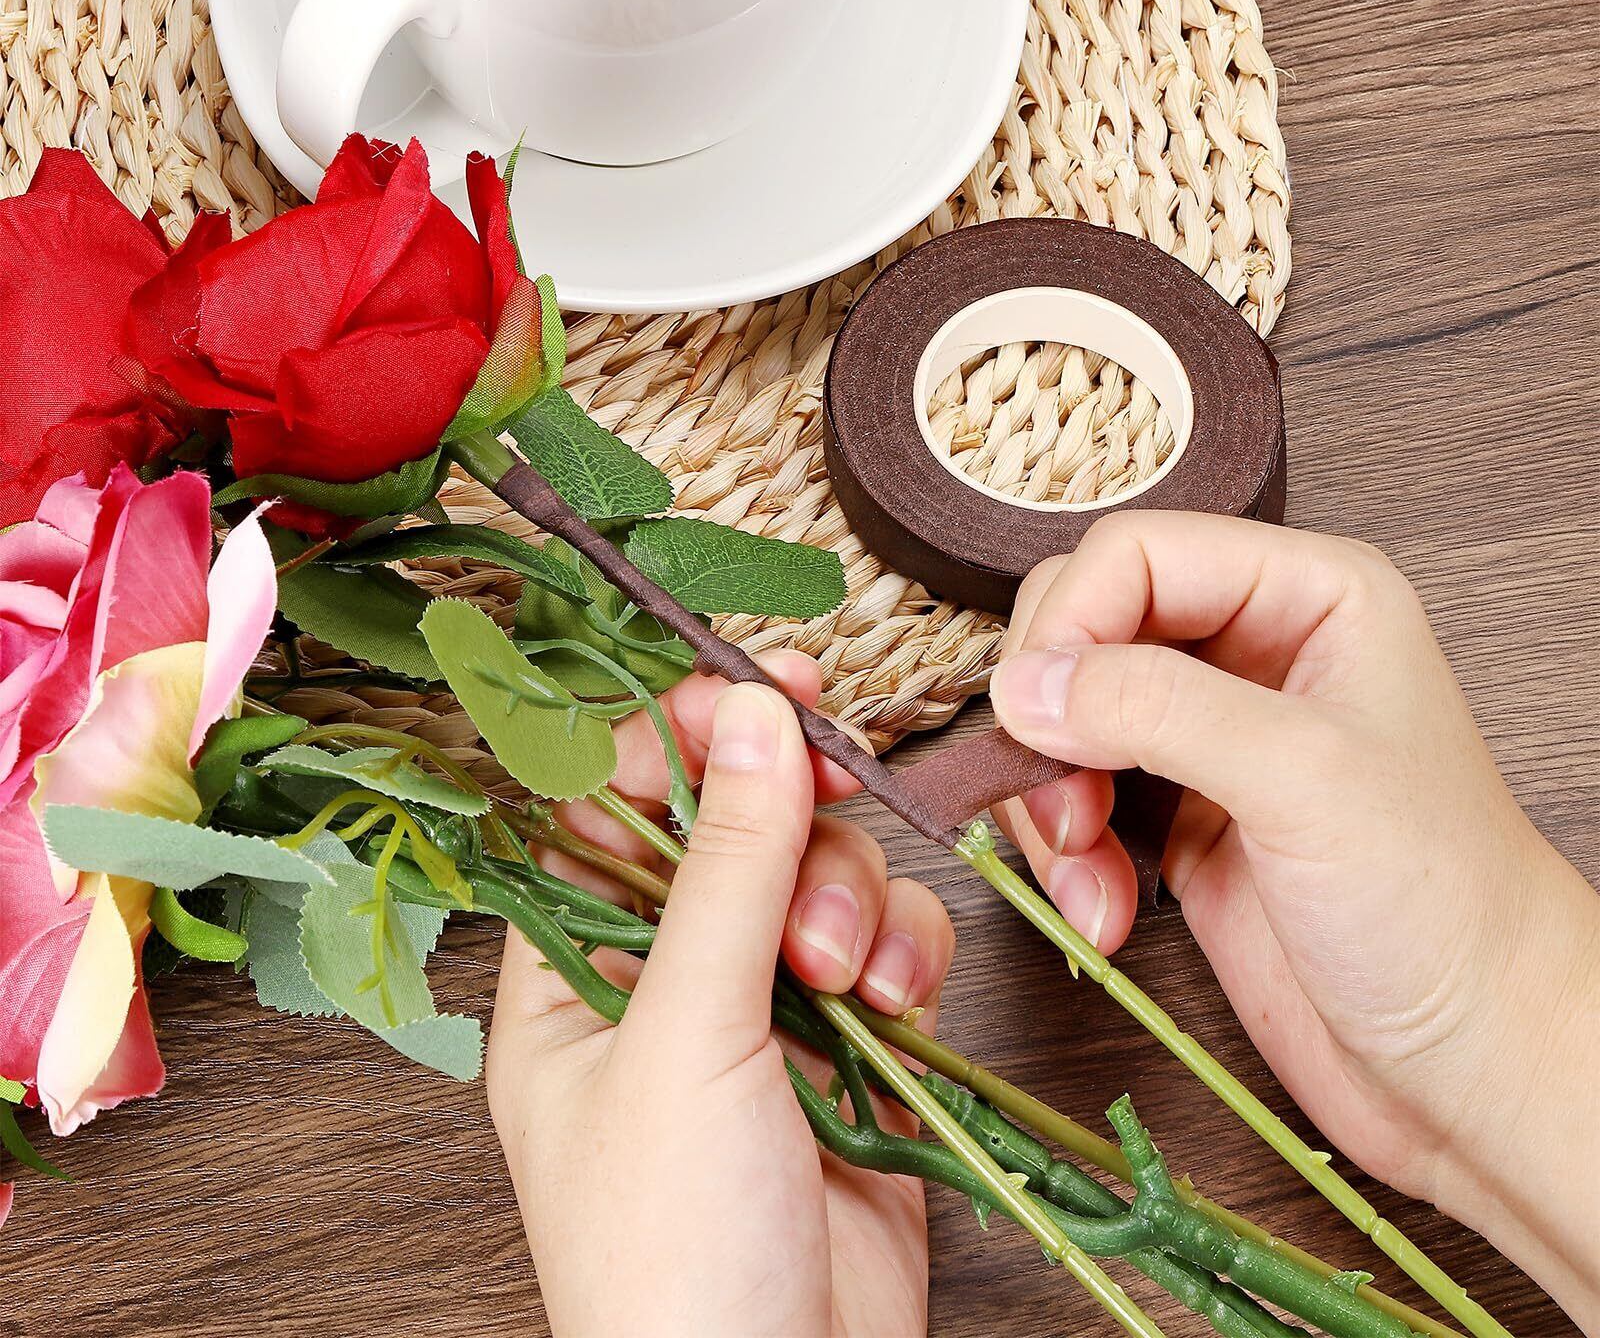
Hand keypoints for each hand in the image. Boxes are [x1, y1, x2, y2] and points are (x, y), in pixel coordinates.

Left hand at [487, 652, 955, 1337]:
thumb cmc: (674, 1254)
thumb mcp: (688, 1035)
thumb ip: (726, 865)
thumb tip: (748, 714)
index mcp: (572, 970)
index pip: (612, 804)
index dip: (678, 733)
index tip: (756, 683)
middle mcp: (663, 980)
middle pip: (734, 823)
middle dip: (789, 818)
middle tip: (826, 788)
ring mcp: (762, 1011)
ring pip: (822, 875)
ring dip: (852, 899)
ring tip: (849, 977)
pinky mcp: (852, 1045)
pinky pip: (888, 940)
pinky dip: (904, 952)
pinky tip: (896, 1005)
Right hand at [988, 513, 1599, 1323]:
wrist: (1473, 1065)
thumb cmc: (1444, 911)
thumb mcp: (1305, 781)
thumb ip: (1158, 708)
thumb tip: (1024, 682)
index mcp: (1307, 596)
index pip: (1136, 554)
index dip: (1072, 623)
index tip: (1038, 712)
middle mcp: (1251, 649)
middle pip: (1082, 627)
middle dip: (1051, 716)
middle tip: (1065, 799)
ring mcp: (1207, 735)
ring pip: (1061, 715)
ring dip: (1048, 799)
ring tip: (1085, 870)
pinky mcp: (1175, 815)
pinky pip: (1070, 797)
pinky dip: (1062, 854)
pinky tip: (1103, 910)